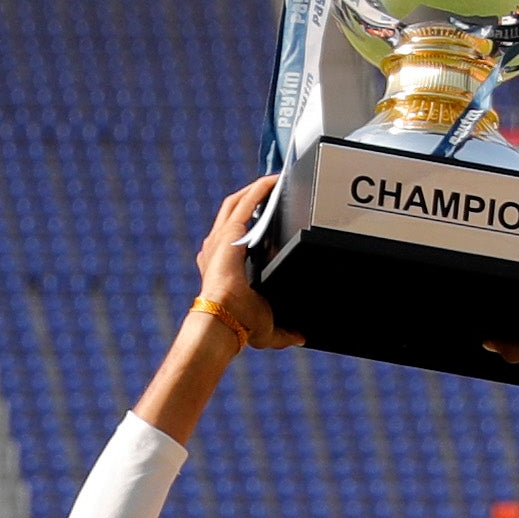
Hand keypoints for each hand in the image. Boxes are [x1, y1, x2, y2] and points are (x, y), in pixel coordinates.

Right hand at [194, 176, 303, 350]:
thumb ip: (285, 332)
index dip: (247, 223)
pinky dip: (258, 190)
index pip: (234, 237)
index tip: (265, 216)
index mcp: (223, 266)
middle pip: (233, 213)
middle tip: (272, 191)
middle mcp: (217, 248)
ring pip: (236, 202)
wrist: (225, 320)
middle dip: (251, 198)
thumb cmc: (240, 325)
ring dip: (255, 190)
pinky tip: (273, 181)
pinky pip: (244, 202)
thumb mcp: (267, 329)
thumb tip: (301, 337)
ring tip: (275, 181)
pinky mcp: (228, 232)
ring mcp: (220, 238)